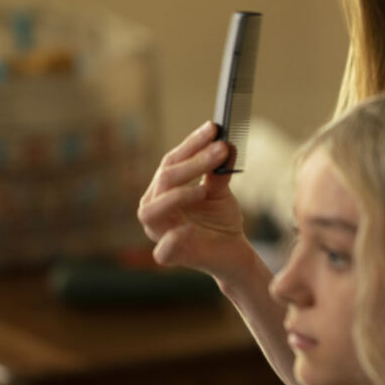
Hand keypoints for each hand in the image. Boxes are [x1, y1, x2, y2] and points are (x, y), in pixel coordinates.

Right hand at [137, 121, 254, 282]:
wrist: (232, 253)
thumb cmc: (220, 220)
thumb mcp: (220, 192)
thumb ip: (218, 171)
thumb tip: (226, 144)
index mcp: (163, 189)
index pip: (171, 161)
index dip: (192, 144)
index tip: (214, 128)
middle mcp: (155, 207)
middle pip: (166, 178)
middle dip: (194, 162)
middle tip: (221, 148)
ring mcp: (159, 233)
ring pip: (153, 210)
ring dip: (178, 195)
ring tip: (203, 189)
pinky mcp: (170, 256)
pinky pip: (162, 251)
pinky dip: (172, 239)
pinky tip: (187, 229)